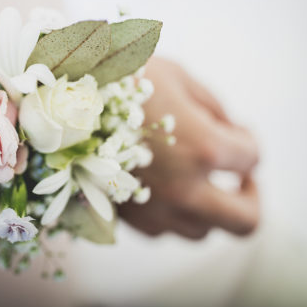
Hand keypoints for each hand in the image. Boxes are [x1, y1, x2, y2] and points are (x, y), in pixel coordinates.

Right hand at [119, 57, 259, 238]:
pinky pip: (163, 229)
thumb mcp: (176, 76)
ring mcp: (154, 210)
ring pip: (203, 231)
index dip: (248, 140)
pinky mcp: (126, 218)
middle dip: (251, 197)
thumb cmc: (119, 77)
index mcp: (204, 149)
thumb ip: (213, 106)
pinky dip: (172, 212)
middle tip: (240, 177)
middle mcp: (185, 190)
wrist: (56, 99)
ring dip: (209, 206)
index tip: (237, 130)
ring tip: (197, 179)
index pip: (251, 157)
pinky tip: (162, 185)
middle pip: (245, 221)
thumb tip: (232, 129)